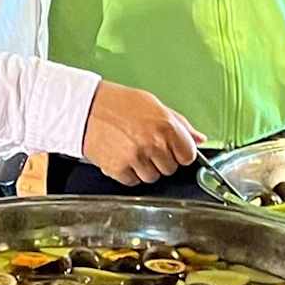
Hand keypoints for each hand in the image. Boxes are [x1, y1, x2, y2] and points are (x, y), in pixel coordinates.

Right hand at [82, 82, 199, 185]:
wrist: (86, 108)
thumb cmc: (118, 103)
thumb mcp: (153, 105)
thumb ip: (179, 123)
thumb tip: (199, 138)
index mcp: (166, 126)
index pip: (188, 155)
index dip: (180, 153)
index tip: (172, 149)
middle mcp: (153, 144)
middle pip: (170, 169)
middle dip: (161, 160)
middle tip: (147, 145)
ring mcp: (136, 158)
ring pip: (152, 177)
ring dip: (145, 168)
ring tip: (133, 150)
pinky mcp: (119, 169)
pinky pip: (133, 181)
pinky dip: (128, 172)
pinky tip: (122, 156)